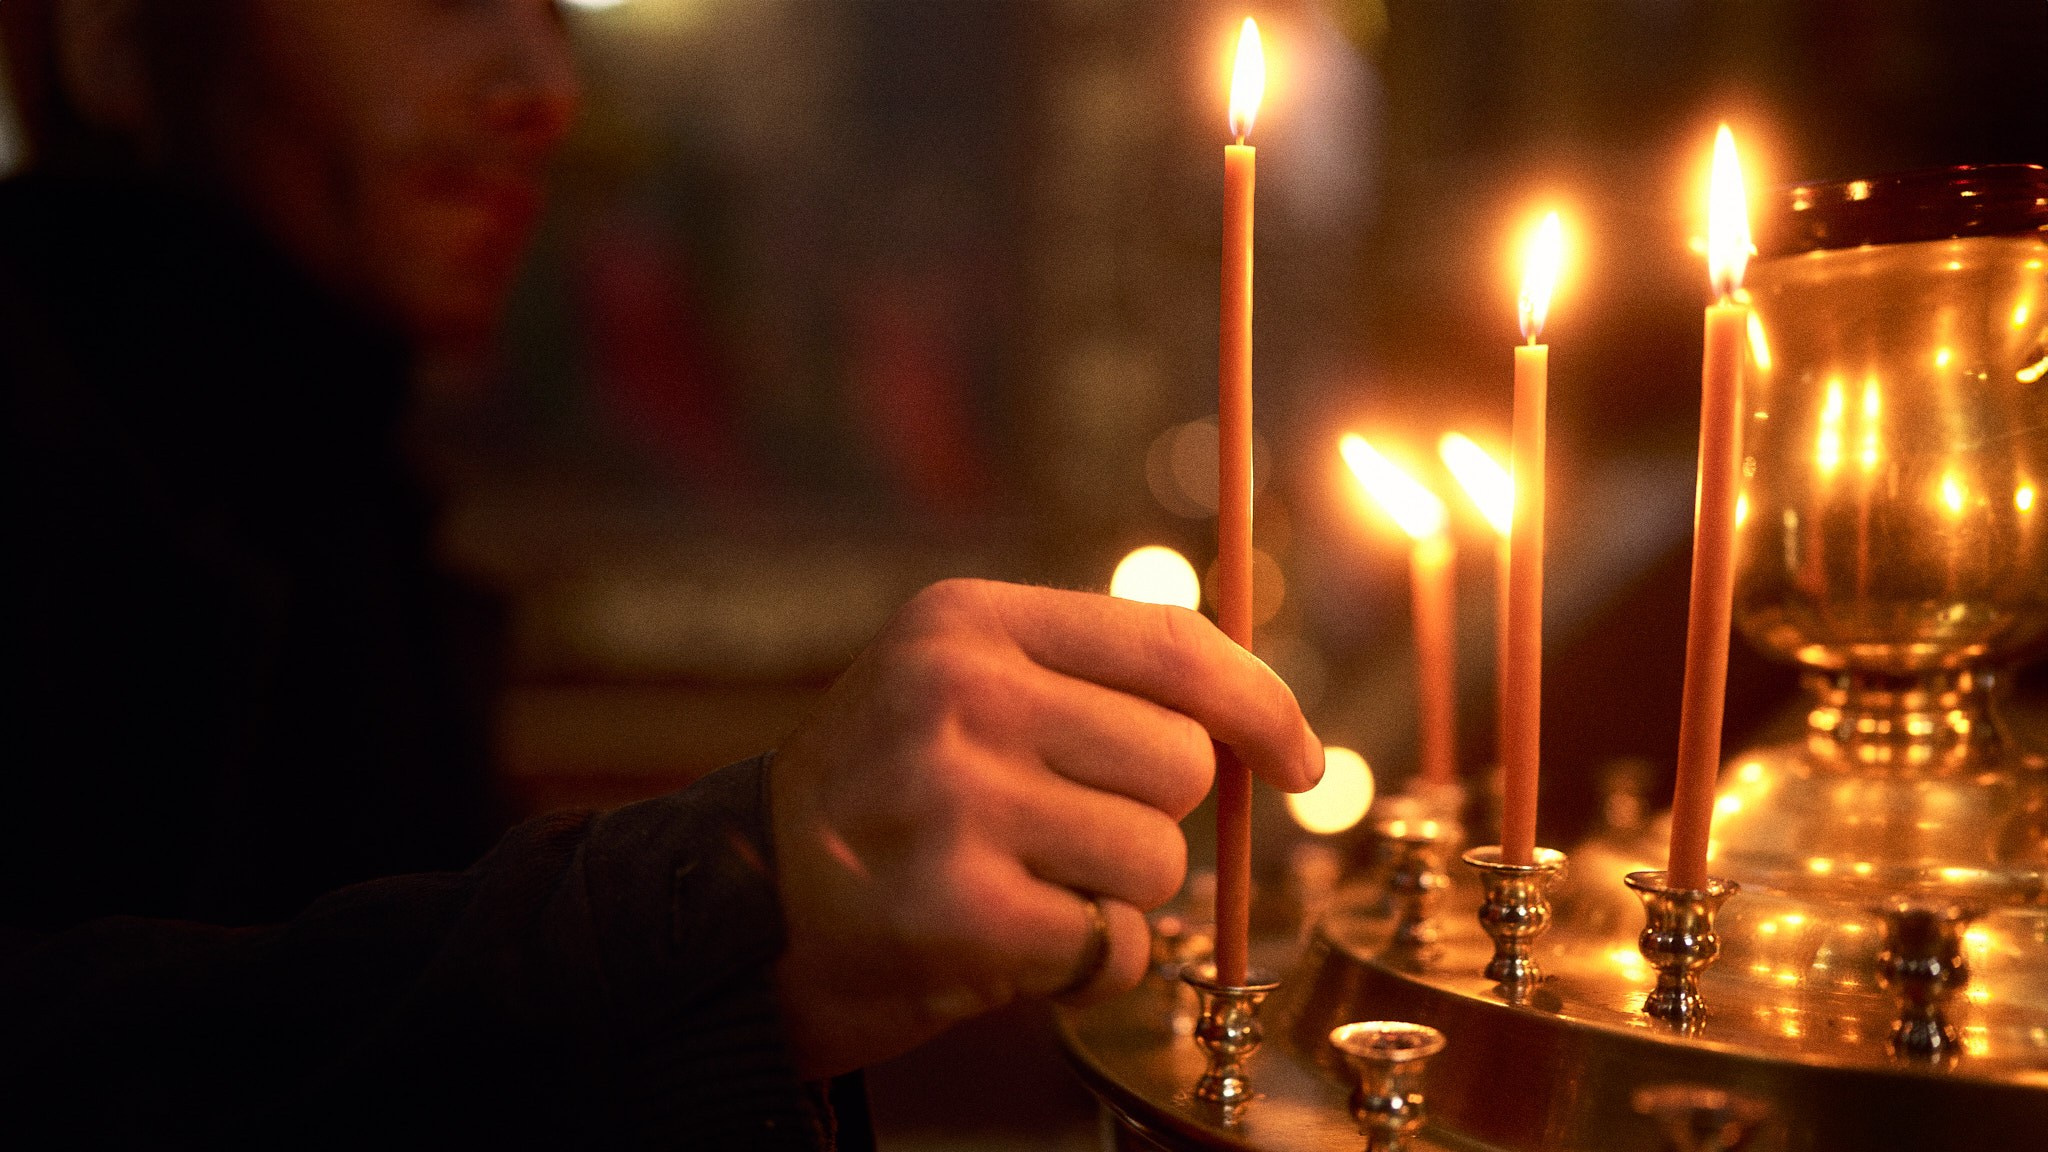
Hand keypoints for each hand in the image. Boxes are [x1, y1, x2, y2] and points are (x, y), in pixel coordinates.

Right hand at [768, 578, 1321, 1077]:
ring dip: (1117, 895)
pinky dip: (1086, 959)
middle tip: (1069, 833)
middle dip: (1155, 817)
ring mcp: (954, 802)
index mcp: (967, 624)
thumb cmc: (884, 800)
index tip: (1298, 758)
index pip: (1171, 646)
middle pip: (1180, 762)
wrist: (745, 910)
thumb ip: (1086, 685)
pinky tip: (1011, 939)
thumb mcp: (954, 692)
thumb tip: (1258, 725)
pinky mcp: (958, 910)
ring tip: (1024, 884)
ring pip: (1157, 861)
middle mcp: (958, 696)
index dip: (1261, 704)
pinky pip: (1111, 943)